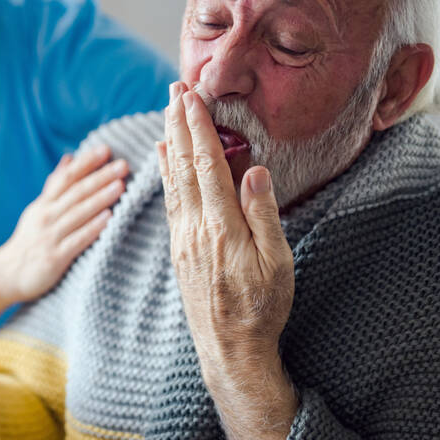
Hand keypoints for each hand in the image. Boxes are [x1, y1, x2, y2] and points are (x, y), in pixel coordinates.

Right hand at [0, 144, 127, 302]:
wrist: (6, 274)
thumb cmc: (28, 241)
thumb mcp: (38, 209)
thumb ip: (55, 185)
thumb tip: (69, 158)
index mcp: (44, 204)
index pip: (66, 177)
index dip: (86, 162)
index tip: (106, 149)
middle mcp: (46, 216)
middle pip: (76, 192)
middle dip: (100, 177)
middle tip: (123, 165)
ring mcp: (50, 236)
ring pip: (78, 213)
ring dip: (100, 198)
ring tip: (120, 186)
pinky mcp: (55, 257)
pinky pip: (77, 240)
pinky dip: (93, 227)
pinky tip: (109, 218)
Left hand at [158, 82, 294, 383]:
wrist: (229, 350)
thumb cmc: (262, 308)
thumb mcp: (277, 263)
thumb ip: (264, 214)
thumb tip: (254, 170)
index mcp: (222, 227)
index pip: (207, 165)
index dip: (198, 128)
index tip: (192, 97)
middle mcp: (195, 228)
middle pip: (183, 165)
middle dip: (179, 124)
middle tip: (175, 89)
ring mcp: (183, 239)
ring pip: (173, 180)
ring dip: (170, 142)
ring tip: (167, 113)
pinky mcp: (179, 249)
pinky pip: (170, 200)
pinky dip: (165, 173)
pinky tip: (162, 158)